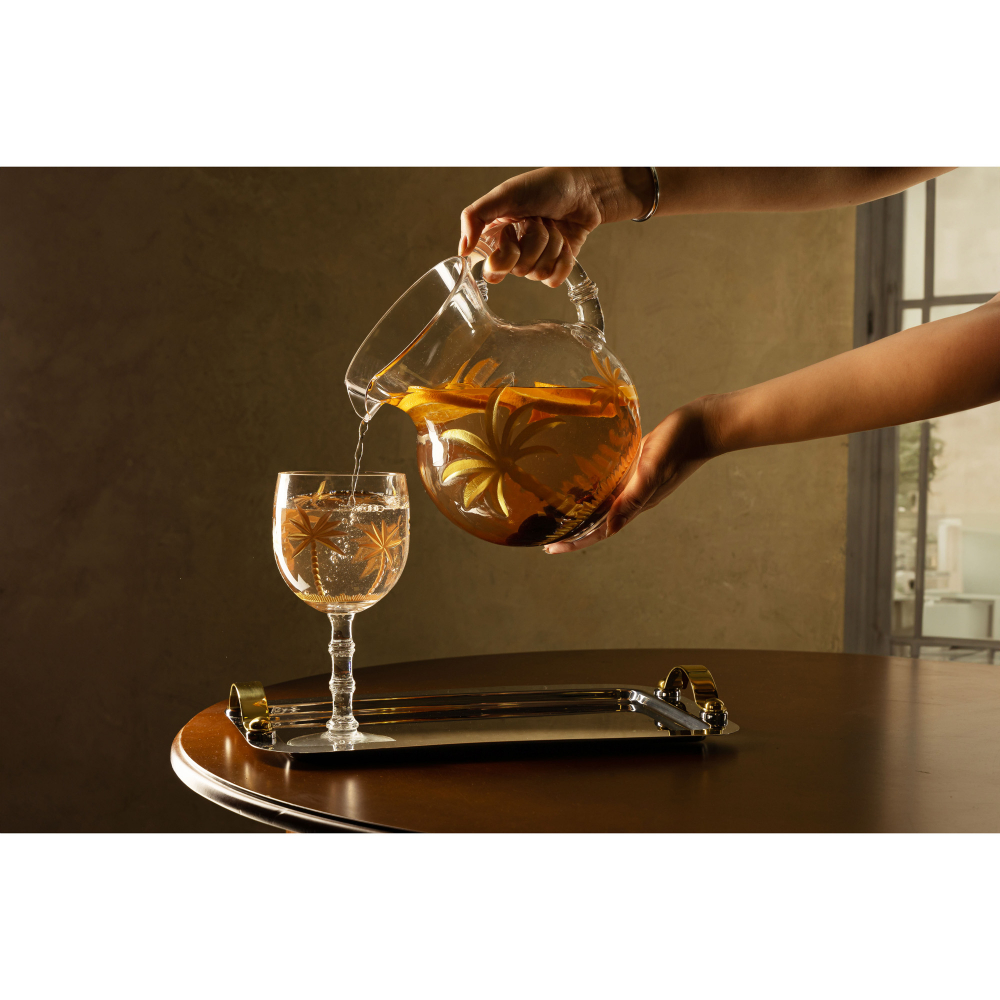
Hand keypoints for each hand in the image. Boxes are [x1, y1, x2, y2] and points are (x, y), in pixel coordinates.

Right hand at [458, 167, 654, 286]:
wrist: (586, 189)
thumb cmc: (546, 186)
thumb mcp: (505, 193)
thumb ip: (475, 217)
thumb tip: (463, 251)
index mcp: (496, 236)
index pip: (492, 269)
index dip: (505, 255)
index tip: (511, 232)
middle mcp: (514, 251)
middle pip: (518, 270)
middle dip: (534, 242)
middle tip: (537, 221)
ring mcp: (536, 260)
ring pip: (538, 274)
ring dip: (551, 245)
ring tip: (553, 225)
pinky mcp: (556, 266)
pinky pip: (554, 280)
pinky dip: (563, 260)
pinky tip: (565, 242)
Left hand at [544, 396, 723, 553]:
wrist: (703, 425)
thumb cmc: (678, 445)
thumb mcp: (652, 470)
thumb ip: (632, 498)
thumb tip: (610, 528)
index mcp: (636, 503)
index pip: (601, 531)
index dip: (577, 541)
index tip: (552, 548)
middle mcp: (634, 496)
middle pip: (599, 521)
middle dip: (575, 530)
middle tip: (547, 535)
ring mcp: (636, 482)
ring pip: (604, 503)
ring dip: (582, 511)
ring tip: (558, 513)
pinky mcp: (637, 467)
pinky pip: (611, 484)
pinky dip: (594, 488)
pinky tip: (583, 482)